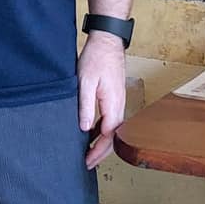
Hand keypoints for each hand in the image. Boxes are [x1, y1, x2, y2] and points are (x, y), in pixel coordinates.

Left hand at [78, 31, 127, 168]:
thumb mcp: (85, 83)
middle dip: (101, 152)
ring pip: (113, 129)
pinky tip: (91, 133)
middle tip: (87, 163)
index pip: (109, 136)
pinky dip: (102, 130)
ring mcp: (119, 101)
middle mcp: (120, 105)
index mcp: (113, 104)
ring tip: (88, 151)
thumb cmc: (96, 58)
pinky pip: (110, 119)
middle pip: (113, 136)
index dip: (98, 151)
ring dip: (102, 142)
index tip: (86, 161)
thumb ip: (85, 107)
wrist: (107, 41)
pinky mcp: (115, 97)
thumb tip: (85, 129)